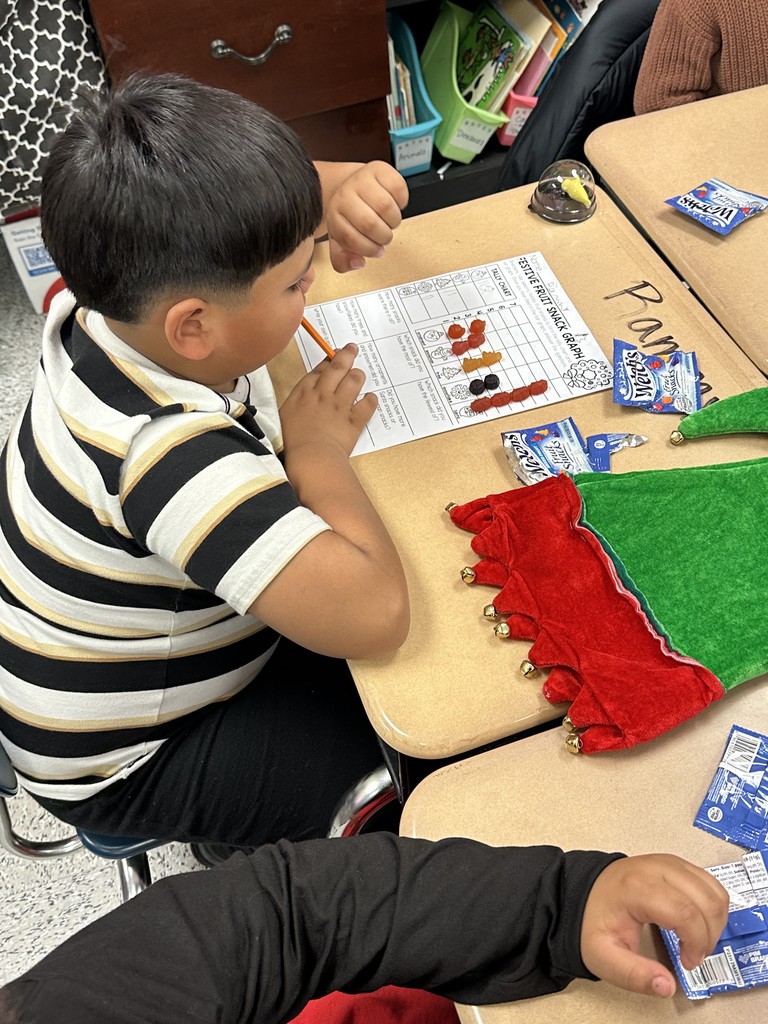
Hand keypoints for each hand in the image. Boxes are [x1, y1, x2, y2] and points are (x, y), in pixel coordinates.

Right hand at [280, 343, 376, 458]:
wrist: (310, 458)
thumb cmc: (291, 443)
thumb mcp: (283, 418)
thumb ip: (294, 404)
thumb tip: (299, 401)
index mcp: (303, 393)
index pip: (318, 370)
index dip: (328, 360)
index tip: (333, 355)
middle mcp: (323, 395)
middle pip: (338, 367)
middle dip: (346, 355)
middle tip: (352, 348)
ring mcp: (340, 406)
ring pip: (354, 380)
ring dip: (358, 375)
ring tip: (359, 374)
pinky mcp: (354, 420)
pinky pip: (367, 405)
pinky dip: (371, 400)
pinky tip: (371, 398)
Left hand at [325, 161, 408, 272]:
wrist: (353, 185)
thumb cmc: (350, 215)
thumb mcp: (341, 241)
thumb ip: (343, 260)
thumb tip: (358, 263)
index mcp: (335, 213)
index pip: (350, 237)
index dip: (367, 249)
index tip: (374, 249)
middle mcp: (346, 194)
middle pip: (370, 224)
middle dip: (382, 237)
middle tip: (383, 236)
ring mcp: (363, 179)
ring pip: (386, 207)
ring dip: (393, 221)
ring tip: (389, 221)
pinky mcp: (380, 170)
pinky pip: (398, 189)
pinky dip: (401, 202)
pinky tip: (394, 204)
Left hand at [580, 854, 728, 997]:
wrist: (582, 893)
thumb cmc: (594, 920)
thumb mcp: (605, 957)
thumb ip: (635, 975)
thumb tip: (666, 986)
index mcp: (637, 888)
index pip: (686, 913)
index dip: (696, 942)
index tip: (688, 961)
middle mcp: (656, 869)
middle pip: (706, 901)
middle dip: (709, 936)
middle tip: (694, 954)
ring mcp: (668, 863)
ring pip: (714, 891)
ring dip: (716, 922)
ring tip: (697, 940)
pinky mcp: (675, 864)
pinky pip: (709, 882)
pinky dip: (713, 907)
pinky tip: (698, 922)